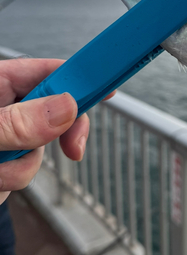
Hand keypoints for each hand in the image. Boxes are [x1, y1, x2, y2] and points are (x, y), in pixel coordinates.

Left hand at [0, 58, 114, 203]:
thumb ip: (16, 121)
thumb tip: (66, 106)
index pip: (48, 71)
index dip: (80, 76)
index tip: (108, 87)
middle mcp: (2, 107)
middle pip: (54, 111)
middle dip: (57, 136)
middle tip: (73, 152)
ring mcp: (2, 136)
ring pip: (38, 149)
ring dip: (17, 168)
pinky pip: (21, 173)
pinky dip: (6, 183)